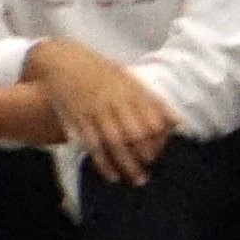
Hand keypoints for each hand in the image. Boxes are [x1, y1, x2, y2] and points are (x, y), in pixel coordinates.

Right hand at [33, 40, 180, 186]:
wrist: (60, 59)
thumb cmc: (100, 71)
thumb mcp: (127, 78)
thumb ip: (152, 101)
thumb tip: (179, 122)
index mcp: (128, 90)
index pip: (149, 116)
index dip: (158, 134)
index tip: (162, 147)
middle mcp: (112, 101)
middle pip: (134, 131)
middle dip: (145, 151)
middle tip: (150, 165)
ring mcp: (94, 110)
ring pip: (114, 141)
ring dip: (127, 163)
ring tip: (138, 180)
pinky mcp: (77, 118)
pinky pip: (92, 144)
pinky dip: (102, 162)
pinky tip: (112, 175)